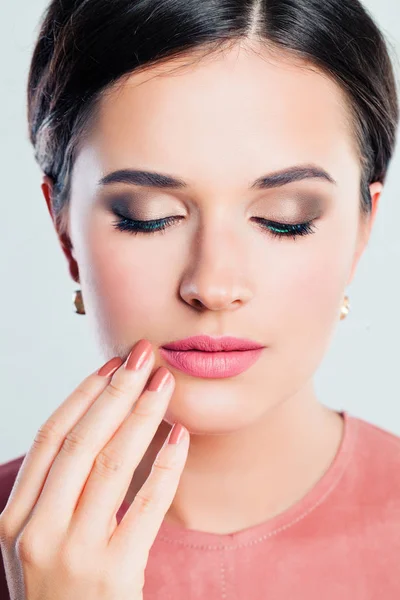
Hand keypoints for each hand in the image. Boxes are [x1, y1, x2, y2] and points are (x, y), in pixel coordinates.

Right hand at [0, 339, 188, 599]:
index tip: (110, 365)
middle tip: (143, 356)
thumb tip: (96, 424)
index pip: (51, 437)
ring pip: (114, 464)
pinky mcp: (115, 573)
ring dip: (143, 416)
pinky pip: (147, 505)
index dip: (83, 395)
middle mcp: (37, 531)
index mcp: (14, 517)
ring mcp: (74, 553)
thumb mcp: (35, 542)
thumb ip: (54, 492)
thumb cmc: (55, 591)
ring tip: (165, 384)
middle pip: (82, 441)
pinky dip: (166, 466)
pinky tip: (181, 436)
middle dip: (116, 391)